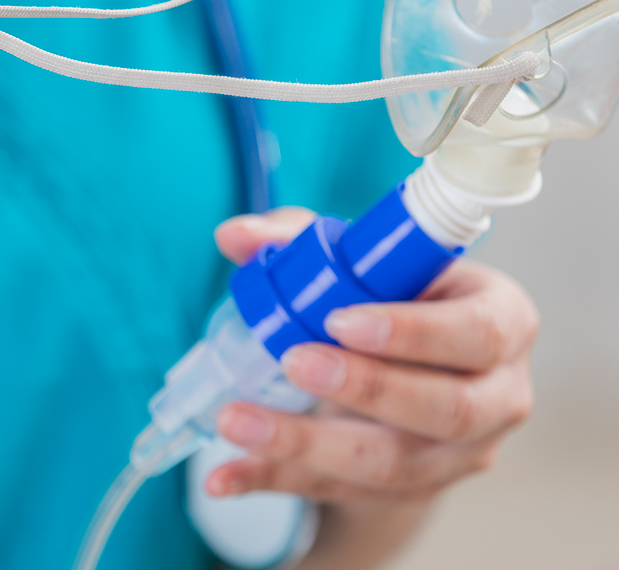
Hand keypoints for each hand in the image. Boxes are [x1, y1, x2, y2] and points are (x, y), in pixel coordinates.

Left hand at [206, 207, 537, 504]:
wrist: (408, 366)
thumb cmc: (395, 296)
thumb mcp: (363, 257)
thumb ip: (298, 237)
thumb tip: (234, 236)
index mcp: (502, 321)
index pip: (477, 333)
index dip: (412, 332)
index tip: (340, 320)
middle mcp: (498, 396)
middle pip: (445, 409)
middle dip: (364, 389)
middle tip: (292, 362)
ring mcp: (460, 455)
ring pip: (392, 464)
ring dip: (305, 444)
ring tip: (237, 420)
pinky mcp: (413, 491)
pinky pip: (343, 493)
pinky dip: (278, 480)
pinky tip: (227, 475)